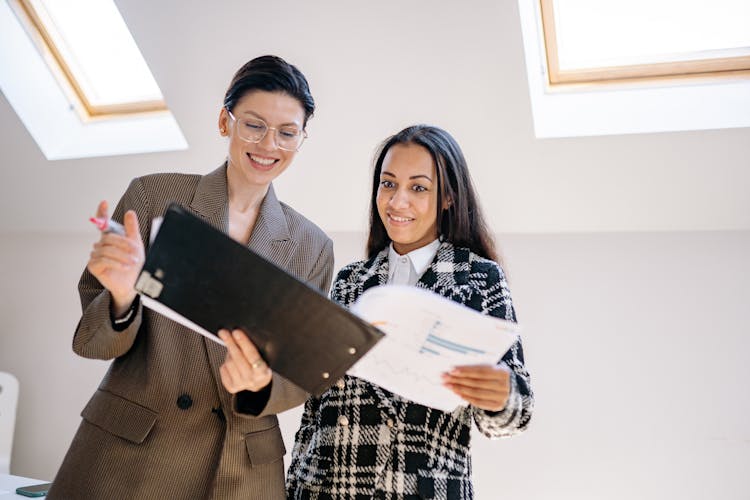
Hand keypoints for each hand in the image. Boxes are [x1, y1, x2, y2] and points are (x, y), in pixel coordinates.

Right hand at [87, 200, 144, 315]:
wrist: (133, 283)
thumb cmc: (134, 264)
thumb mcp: (136, 245)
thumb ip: (132, 229)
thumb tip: (130, 212)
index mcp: (110, 238)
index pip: (103, 223)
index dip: (102, 213)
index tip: (104, 202)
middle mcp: (101, 245)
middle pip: (108, 238)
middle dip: (124, 244)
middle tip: (136, 253)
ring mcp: (95, 255)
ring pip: (107, 249)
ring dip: (122, 255)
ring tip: (133, 261)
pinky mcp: (93, 266)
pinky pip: (103, 260)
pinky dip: (115, 262)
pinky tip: (124, 266)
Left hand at [218, 329, 271, 392]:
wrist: (259, 384)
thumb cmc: (260, 367)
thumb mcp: (263, 358)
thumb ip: (254, 349)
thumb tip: (239, 335)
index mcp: (262, 371)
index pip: (251, 354)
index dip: (243, 342)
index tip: (236, 332)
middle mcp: (251, 379)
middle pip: (237, 358)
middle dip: (230, 343)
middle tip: (224, 332)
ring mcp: (241, 384)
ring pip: (229, 363)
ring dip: (229, 354)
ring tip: (233, 350)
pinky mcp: (232, 387)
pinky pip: (223, 369)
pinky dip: (225, 363)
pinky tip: (231, 362)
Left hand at [442, 364, 510, 411]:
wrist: (511, 390)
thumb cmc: (496, 375)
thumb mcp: (493, 368)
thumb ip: (479, 367)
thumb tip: (456, 368)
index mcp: (503, 372)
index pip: (481, 371)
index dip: (466, 371)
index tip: (451, 370)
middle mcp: (504, 386)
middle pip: (477, 382)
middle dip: (459, 380)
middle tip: (444, 377)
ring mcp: (501, 398)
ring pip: (476, 393)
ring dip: (459, 389)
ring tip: (447, 385)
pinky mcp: (497, 406)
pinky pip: (478, 402)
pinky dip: (466, 397)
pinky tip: (457, 393)